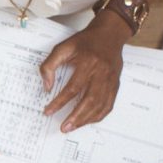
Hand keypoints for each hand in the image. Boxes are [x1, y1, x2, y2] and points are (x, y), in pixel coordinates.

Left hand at [40, 13, 128, 131]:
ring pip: (100, 105)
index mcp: (88, 63)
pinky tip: (87, 121)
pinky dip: (98, 116)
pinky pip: (109, 105)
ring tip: (72, 127)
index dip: (59, 102)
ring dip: (86, 119)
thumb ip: (50, 65)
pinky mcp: (115, 85)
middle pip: (89, 100)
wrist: (109, 34)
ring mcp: (111, 80)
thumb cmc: (85, 41)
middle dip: (76, 116)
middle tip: (63, 127)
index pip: (72, 88)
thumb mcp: (63, 47)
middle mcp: (101, 73)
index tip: (48, 111)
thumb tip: (47, 86)